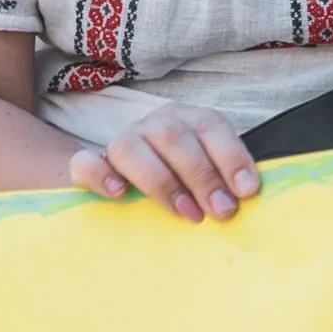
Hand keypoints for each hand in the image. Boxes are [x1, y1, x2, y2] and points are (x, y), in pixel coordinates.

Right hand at [68, 102, 260, 221]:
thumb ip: (220, 176)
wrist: (117, 178)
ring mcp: (119, 141)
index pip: (210, 125)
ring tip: (186, 212)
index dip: (231, 155)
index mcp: (185, 118)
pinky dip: (101, 176)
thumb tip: (246, 195)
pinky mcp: (87, 165)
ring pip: (130, 147)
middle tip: (221, 210)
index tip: (247, 190)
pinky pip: (85, 163)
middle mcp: (153, 124)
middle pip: (173, 136)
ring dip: (161, 181)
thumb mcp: (201, 171)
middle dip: (202, 174)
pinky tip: (119, 194)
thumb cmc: (175, 177)